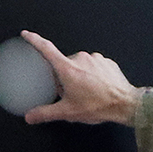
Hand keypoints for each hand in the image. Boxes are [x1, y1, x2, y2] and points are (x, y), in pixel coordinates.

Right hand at [19, 30, 142, 126]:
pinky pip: (94, 67)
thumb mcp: (68, 112)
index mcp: (68, 68)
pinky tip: (97, 88)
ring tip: (87, 94)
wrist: (125, 104)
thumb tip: (30, 116)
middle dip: (64, 77)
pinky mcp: (106, 62)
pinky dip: (92, 76)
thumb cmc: (98, 106)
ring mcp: (95, 59)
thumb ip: (46, 113)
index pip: (46, 49)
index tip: (27, 34)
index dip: (34, 40)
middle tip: (71, 94)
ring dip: (79, 76)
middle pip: (64, 64)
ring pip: (80, 66)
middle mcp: (81, 59)